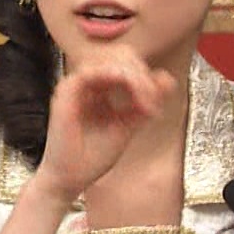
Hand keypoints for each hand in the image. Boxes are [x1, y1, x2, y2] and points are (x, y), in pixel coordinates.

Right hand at [31, 46, 175, 203]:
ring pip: (109, 57)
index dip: (147, 78)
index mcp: (100, 88)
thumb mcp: (129, 125)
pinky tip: (128, 91)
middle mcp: (87, 82)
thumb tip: (167, 78)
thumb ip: (145, 103)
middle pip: (120, 55)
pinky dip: (114, 75)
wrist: (71, 179)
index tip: (155, 106)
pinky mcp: (66, 91)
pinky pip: (91, 70)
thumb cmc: (93, 157)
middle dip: (142, 73)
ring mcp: (76, 85)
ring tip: (143, 100)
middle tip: (151, 100)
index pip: (128, 64)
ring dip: (133, 75)